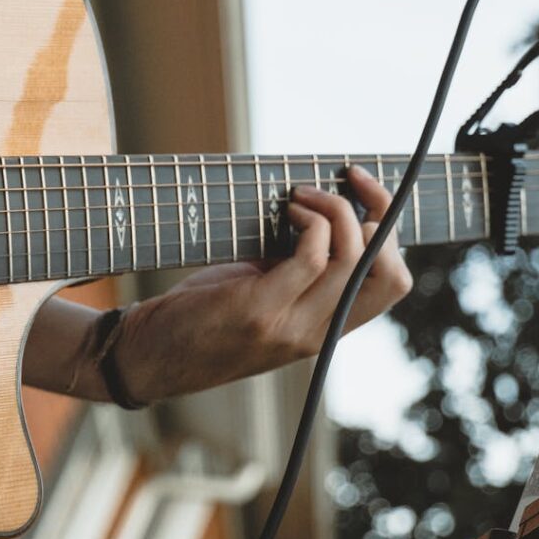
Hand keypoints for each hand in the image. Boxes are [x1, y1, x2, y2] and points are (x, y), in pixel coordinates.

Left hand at [113, 165, 411, 400]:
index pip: (392, 286)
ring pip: (353, 258)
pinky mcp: (261, 310)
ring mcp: (291, 326)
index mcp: (322, 330)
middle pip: (389, 274)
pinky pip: (310, 257)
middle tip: (348, 180)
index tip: (365, 195)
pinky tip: (284, 211)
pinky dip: (307, 223)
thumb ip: (293, 272)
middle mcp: (316, 335)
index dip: (392, 234)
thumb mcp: (260, 298)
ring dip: (334, 210)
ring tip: (300, 196)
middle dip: (379, 212)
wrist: (146, 358)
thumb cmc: (196, 320)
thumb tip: (317, 217)